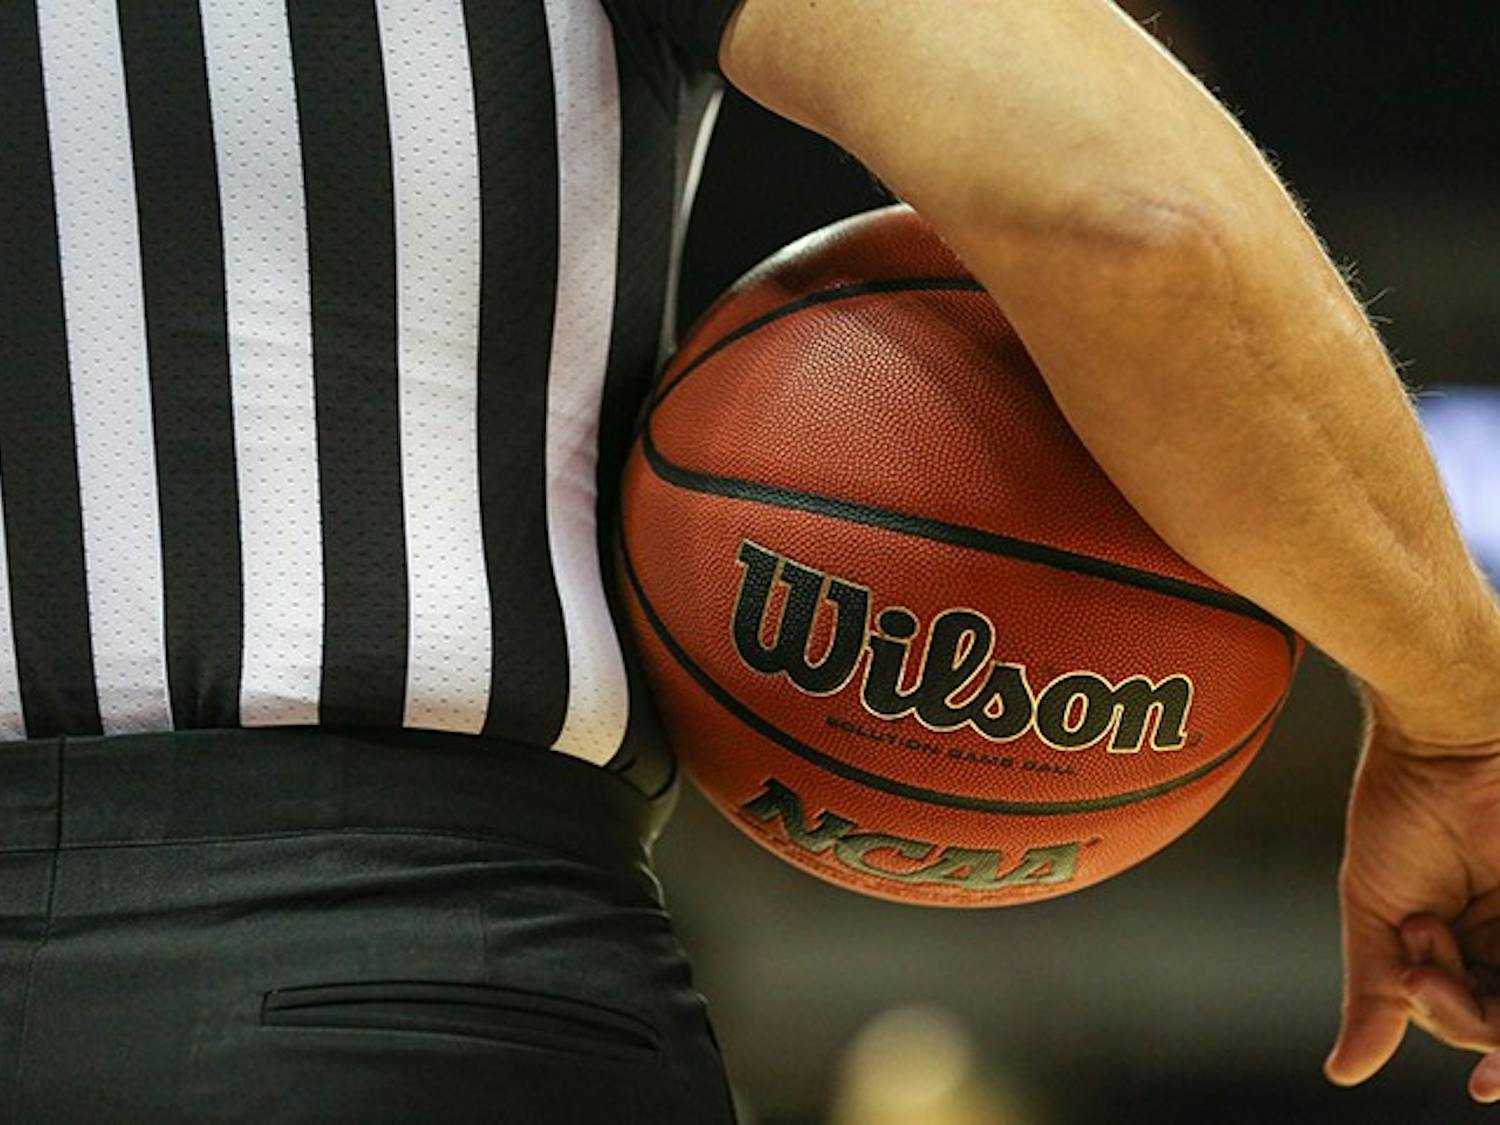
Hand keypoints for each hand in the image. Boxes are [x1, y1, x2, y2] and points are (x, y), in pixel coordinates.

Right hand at [1325, 699, 1499, 1100]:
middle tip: (1416, 970)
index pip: (1477, 1020)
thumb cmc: (1403, 810)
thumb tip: (1344, 1071)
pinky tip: (1452, 952)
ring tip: (1426, 936)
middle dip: (1466, 1021)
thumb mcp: (1375, 912)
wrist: (1442, 740)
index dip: (1478, 1044)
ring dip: (1485, 1007)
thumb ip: (1374, 993)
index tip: (1485, 1086)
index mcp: (1470, 945)